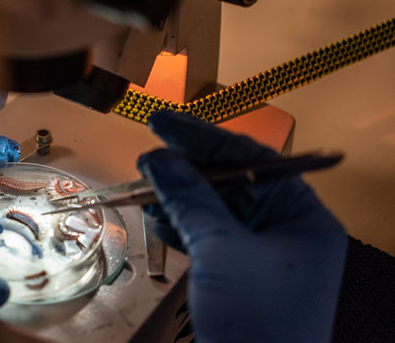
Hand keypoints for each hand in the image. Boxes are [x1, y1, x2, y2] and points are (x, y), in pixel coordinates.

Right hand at [138, 111, 346, 342]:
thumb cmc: (259, 323)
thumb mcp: (222, 251)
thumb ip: (190, 199)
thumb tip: (161, 160)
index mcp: (302, 216)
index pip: (251, 158)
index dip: (203, 136)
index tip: (163, 123)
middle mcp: (285, 228)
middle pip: (231, 180)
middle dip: (186, 168)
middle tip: (148, 157)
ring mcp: (261, 251)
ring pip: (214, 207)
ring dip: (178, 196)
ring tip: (145, 186)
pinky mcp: (237, 272)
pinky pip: (207, 234)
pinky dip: (180, 223)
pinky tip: (156, 216)